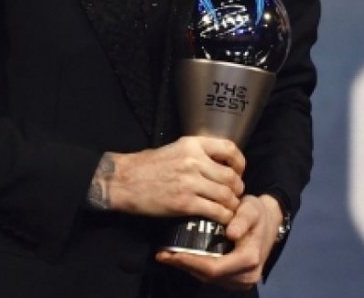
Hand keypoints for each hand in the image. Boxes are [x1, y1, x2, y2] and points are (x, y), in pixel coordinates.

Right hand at [90, 136, 245, 223]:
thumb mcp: (174, 149)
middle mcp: (194, 161)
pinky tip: (221, 219)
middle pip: (231, 176)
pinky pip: (215, 211)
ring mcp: (189, 182)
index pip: (229, 149)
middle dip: (237, 189)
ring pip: (226, 195)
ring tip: (229, 209)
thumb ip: (197, 154)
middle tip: (234, 195)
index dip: (240, 162)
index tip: (239, 171)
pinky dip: (223, 217)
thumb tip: (219, 164)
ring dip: (232, 205)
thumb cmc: (147, 166)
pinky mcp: (184, 203)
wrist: (124, 180)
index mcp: (192, 144)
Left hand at [154, 193, 283, 291]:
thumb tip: (230, 233)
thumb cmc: (257, 213)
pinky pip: (212, 277)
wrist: (268, 222)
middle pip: (208, 276)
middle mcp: (246, 276)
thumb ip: (242, 219)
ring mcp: (240, 281)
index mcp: (249, 260)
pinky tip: (181, 258)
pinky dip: (195, 268)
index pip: (214, 267)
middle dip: (184, 266)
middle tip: (162, 255)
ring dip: (187, 268)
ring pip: (208, 279)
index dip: (191, 262)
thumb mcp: (252, 209)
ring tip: (167, 256)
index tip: (171, 253)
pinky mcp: (234, 280)